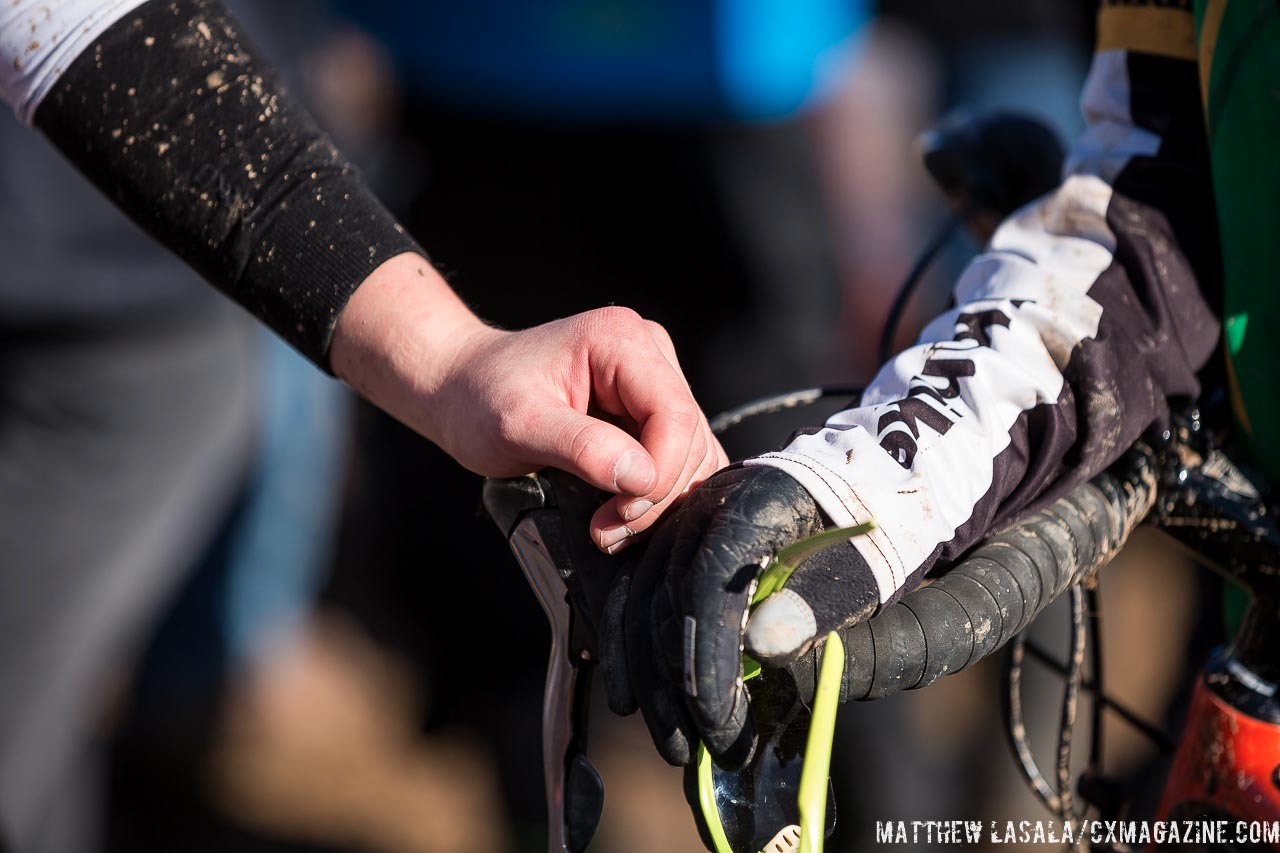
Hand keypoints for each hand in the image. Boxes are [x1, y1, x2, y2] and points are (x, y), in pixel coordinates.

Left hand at [331, 253, 727, 549]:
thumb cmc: (478, 398)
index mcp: (621, 340)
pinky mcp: (648, 412)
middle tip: (606, 530)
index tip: (620, 513)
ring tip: (609, 527)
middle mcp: (647, 354)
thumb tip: (641, 477)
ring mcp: (651, 383)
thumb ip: (580, 447)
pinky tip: (622, 515)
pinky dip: (658, 495)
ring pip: (691, 453)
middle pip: (689, 437)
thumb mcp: (518, 423)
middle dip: (655, 494)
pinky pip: (678, 459)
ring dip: (658, 501)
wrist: (459, 391)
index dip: (661, 472)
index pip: (674, 413)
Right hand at [599, 464, 880, 767]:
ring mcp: (678, 525)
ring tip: (674, 746)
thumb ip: (816, 605)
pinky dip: (625, 651)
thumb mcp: (858, 572)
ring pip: (639, 606)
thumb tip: (762, 647)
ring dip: (650, 683)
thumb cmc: (861, 542)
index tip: (719, 722)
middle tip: (702, 751)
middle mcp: (703, 508)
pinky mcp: (666, 546)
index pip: (710, 587)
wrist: (847, 496)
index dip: (708, 660)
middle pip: (667, 602)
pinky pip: (628, 598)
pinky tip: (627, 700)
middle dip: (679, 688)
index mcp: (752, 505)